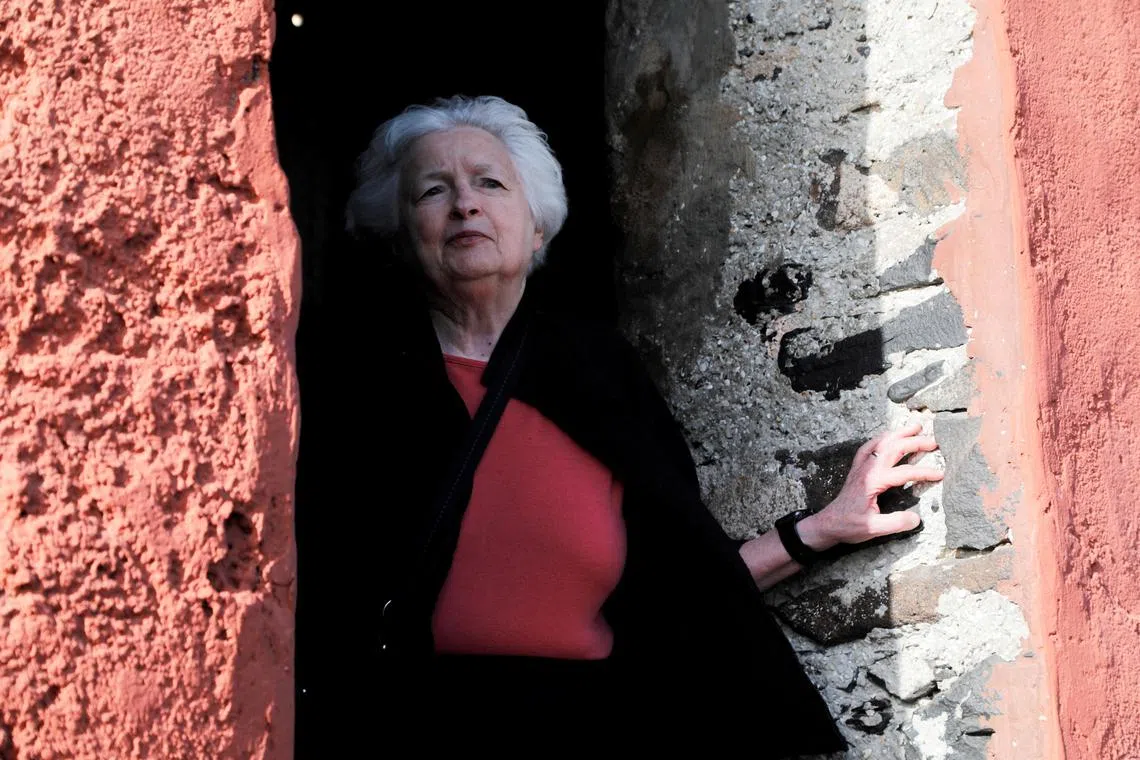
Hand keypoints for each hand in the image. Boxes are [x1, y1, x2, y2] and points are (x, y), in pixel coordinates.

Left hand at [797, 421, 942, 549]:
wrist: (828, 524)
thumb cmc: (849, 526)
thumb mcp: (873, 528)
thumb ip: (895, 523)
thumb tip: (917, 518)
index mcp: (873, 481)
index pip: (904, 473)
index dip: (924, 473)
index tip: (940, 474)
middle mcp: (867, 469)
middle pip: (894, 448)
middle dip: (915, 442)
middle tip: (934, 441)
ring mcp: (861, 467)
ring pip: (881, 443)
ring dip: (899, 433)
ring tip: (916, 426)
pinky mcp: (857, 469)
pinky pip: (869, 447)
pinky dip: (881, 438)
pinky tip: (888, 436)